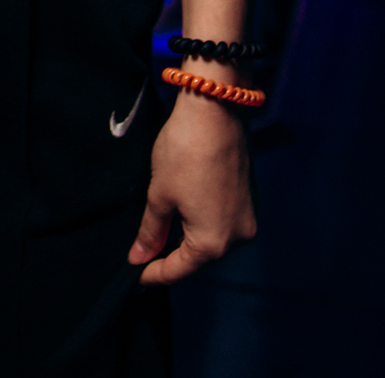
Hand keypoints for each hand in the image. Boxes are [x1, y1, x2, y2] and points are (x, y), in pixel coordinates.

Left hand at [128, 92, 255, 284]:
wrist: (215, 110)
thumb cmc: (184, 153)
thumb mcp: (160, 195)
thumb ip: (151, 232)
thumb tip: (138, 258)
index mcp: (213, 243)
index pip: (179, 270)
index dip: (154, 274)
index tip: (134, 275)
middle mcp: (237, 237)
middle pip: (199, 258)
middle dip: (172, 257)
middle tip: (145, 254)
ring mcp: (247, 217)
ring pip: (212, 240)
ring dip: (188, 239)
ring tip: (162, 234)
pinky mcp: (249, 198)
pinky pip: (222, 222)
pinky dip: (203, 222)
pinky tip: (185, 213)